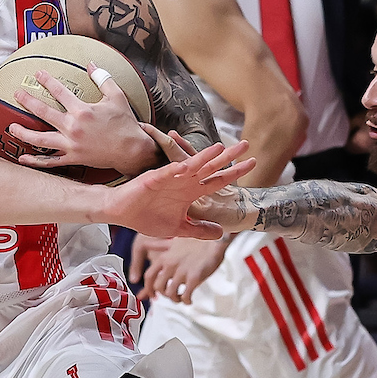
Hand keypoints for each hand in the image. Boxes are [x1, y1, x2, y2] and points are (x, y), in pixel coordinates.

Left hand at [9, 69, 154, 174]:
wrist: (132, 150)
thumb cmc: (125, 123)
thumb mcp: (116, 97)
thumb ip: (102, 79)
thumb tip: (91, 65)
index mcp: (82, 111)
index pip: (59, 92)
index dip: (47, 81)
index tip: (38, 74)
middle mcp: (73, 127)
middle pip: (44, 112)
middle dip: (28, 101)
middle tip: (17, 94)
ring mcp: (71, 144)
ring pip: (40, 139)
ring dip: (24, 132)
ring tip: (12, 127)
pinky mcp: (73, 158)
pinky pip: (50, 161)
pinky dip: (36, 161)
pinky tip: (23, 157)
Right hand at [104, 139, 253, 238]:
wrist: (123, 212)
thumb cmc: (148, 217)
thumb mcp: (179, 228)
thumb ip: (199, 229)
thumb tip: (221, 233)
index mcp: (191, 191)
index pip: (218, 179)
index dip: (235, 172)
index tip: (253, 163)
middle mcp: (185, 181)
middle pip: (210, 167)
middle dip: (228, 156)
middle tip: (246, 144)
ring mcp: (170, 178)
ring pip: (191, 165)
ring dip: (205, 157)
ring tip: (220, 147)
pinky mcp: (154, 179)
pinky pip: (167, 173)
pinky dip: (176, 170)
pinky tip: (186, 167)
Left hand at [137, 232, 230, 302]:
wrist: (215, 239)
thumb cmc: (197, 239)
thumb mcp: (174, 241)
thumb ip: (160, 245)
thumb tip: (146, 243)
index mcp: (165, 257)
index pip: (149, 276)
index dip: (148, 287)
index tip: (152, 293)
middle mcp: (170, 265)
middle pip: (158, 287)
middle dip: (164, 294)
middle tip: (172, 295)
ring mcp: (182, 272)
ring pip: (171, 293)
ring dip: (175, 299)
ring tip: (181, 298)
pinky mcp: (194, 278)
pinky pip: (186, 295)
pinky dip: (186, 301)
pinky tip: (190, 300)